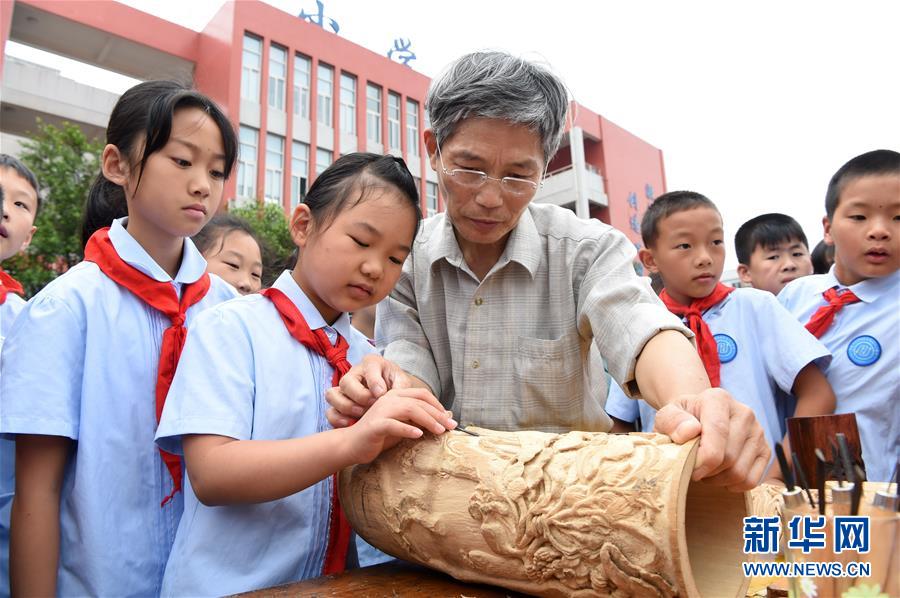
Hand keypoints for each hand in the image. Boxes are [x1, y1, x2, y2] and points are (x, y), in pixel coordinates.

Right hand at [326, 355, 412, 427]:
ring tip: (362, 414)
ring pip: (332, 394)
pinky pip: (330, 411)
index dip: (373, 380)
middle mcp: (355, 374)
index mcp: (372, 363)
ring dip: (346, 406)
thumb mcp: (403, 383)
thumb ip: (399, 387)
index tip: (382, 393)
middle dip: (359, 395)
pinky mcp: (339, 406)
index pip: (368, 365)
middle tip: (372, 404)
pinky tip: (350, 424)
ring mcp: (344, 390)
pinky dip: (338, 418)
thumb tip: (384, 396)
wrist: (395, 399)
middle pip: (346, 381)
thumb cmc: (398, 387)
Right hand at [346, 387, 455, 463]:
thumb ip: (421, 420)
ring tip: (440, 431)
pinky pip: (394, 425)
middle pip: (419, 401)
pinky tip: (419, 435)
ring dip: (428, 420)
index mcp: (395, 396)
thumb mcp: (404, 426)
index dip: (438, 405)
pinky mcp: (375, 425)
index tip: (449, 419)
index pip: (422, 394)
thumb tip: (448, 416)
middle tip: (451, 426)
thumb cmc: (379, 436)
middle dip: (438, 414)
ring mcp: (381, 411)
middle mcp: (388, 399)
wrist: (351, 445)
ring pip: (409, 410)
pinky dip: (407, 429)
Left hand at [653, 388, 770, 491]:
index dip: (703, 458)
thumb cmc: (681, 420)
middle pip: (728, 457)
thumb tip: (689, 431)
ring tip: (704, 471)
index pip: (718, 432)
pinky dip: (732, 485)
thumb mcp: (666, 416)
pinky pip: (751, 480)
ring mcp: (758, 432)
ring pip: (740, 472)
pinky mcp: (765, 450)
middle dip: (707, 471)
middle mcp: (744, 413)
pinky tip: (719, 476)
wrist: (698, 419)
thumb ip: (672, 421)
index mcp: (719, 399)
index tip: (690, 469)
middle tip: (692, 469)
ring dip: (718, 480)